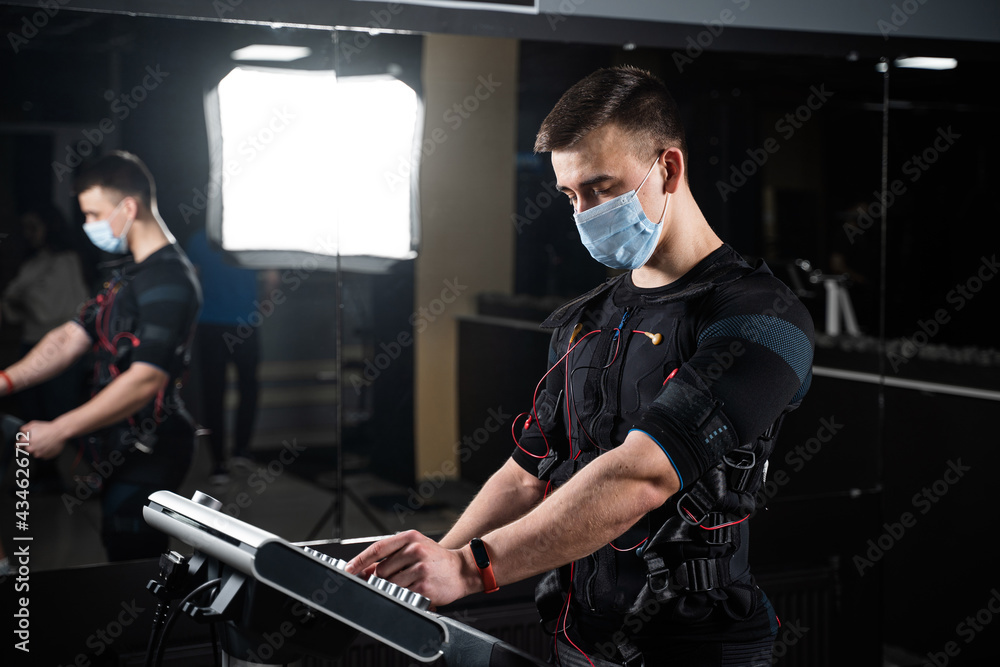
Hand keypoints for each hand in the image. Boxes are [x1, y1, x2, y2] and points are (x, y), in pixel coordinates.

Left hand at [20, 420, 67, 459]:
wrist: (60, 432)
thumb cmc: (47, 428)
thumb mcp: (33, 424)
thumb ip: (24, 429)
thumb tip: (21, 433)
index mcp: (26, 441)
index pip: (17, 446)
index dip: (19, 444)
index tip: (21, 445)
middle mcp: (31, 448)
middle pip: (28, 449)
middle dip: (31, 445)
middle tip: (38, 440)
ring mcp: (39, 453)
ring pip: (36, 453)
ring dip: (39, 449)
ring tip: (45, 442)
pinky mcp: (46, 456)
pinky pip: (44, 455)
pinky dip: (45, 451)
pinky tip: (49, 445)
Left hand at [344, 530, 481, 606]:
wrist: (463, 569)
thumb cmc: (437, 560)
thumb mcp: (415, 549)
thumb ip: (390, 557)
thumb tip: (363, 570)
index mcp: (410, 537)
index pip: (377, 549)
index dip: (359, 561)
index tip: (348, 570)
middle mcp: (415, 550)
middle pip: (381, 570)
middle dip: (380, 579)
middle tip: (394, 581)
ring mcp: (419, 568)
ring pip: (390, 584)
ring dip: (392, 589)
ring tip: (407, 585)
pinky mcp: (423, 585)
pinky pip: (402, 594)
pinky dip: (403, 596)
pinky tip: (414, 590)